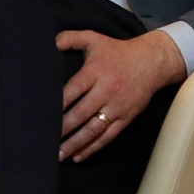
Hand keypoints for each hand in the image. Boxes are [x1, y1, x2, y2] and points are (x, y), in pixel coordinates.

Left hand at [57, 30, 185, 162]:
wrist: (151, 62)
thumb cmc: (116, 51)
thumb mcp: (93, 38)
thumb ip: (69, 38)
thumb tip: (49, 43)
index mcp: (95, 72)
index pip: (73, 90)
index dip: (58, 103)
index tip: (41, 114)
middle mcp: (106, 91)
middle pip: (81, 113)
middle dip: (63, 128)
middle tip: (44, 140)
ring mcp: (117, 107)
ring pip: (94, 130)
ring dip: (75, 144)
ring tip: (59, 155)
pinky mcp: (126, 118)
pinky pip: (108, 136)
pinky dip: (93, 147)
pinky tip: (79, 156)